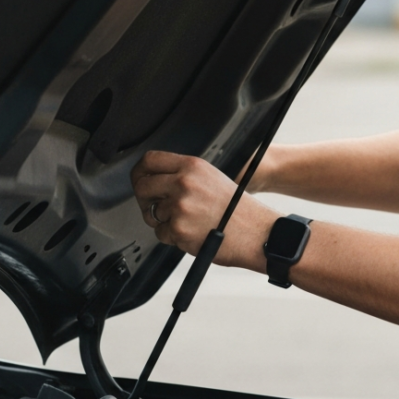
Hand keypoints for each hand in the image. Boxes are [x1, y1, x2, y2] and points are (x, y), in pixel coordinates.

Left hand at [131, 151, 281, 270]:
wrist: (257, 233)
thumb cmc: (240, 211)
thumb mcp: (213, 179)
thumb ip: (185, 175)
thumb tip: (157, 181)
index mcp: (193, 166)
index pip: (150, 160)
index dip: (140, 173)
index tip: (141, 180)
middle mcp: (184, 183)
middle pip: (143, 186)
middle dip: (145, 199)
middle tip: (155, 207)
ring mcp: (180, 207)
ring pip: (151, 213)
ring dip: (164, 221)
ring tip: (189, 223)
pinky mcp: (179, 229)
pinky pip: (161, 233)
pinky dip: (173, 237)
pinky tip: (193, 233)